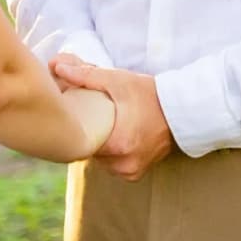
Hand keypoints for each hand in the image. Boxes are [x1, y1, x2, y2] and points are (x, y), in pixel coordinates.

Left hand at [51, 54, 173, 180]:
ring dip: (98, 143)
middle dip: (87, 133)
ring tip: (99, 124)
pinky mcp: (136, 173)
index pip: (79, 141)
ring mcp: (130, 172)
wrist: (183, 111)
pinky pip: (113, 164)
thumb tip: (57, 67)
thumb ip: (85, 76)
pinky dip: (110, 151)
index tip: (73, 113)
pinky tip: (112, 134)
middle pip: (89, 150)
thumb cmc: (150, 94)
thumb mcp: (117, 80)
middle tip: (87, 114)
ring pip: (100, 159)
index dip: (74, 126)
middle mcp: (122, 165)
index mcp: (116, 146)